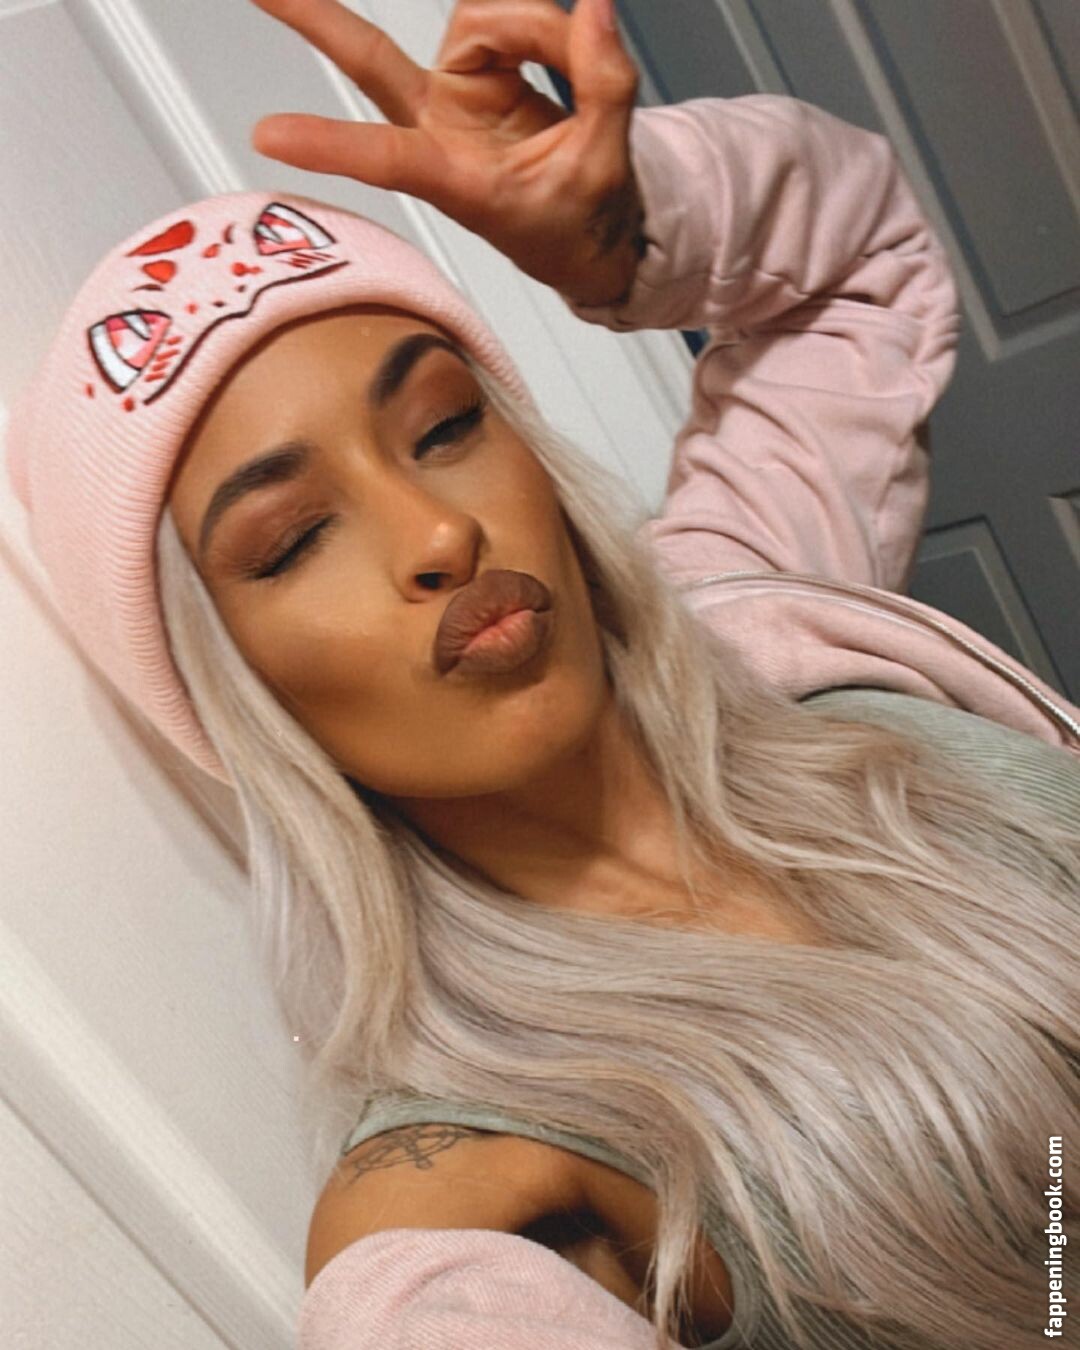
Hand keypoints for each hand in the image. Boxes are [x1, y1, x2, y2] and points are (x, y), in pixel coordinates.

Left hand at [247, 0, 646, 307]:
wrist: (589, 235)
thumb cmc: (578, 222)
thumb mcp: (605, 166)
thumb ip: (604, 85)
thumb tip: (596, 7)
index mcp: (459, 180)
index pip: (389, 159)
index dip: (331, 145)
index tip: (268, 136)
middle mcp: (443, 128)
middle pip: (370, 60)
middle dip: (313, 18)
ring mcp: (455, 95)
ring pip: (478, 18)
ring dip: (537, 27)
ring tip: (581, 57)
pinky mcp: (477, 70)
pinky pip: (505, 15)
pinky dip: (544, 24)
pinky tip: (569, 40)